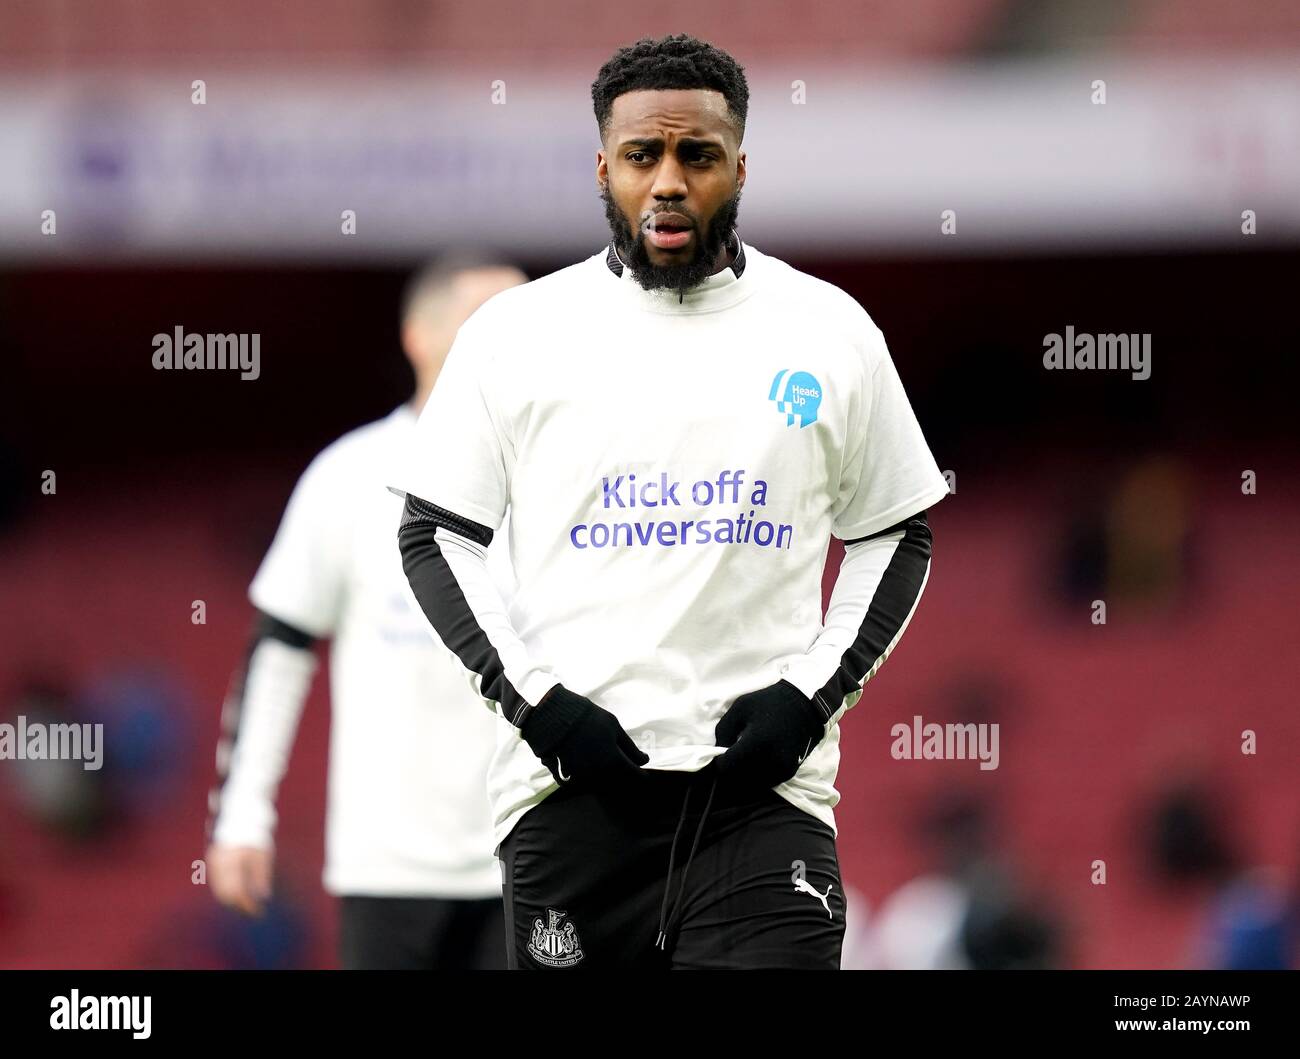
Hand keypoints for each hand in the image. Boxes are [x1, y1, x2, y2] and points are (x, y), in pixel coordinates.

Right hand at [206, 842, 273, 916]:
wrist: (240, 817)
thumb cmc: (255, 836)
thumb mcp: (262, 855)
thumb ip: (261, 876)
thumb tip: (263, 898)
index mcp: (231, 862)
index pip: (236, 892)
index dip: (247, 904)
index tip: (258, 912)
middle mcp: (218, 864)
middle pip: (224, 894)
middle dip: (238, 904)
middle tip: (254, 910)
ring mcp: (212, 863)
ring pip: (219, 889)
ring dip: (232, 899)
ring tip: (248, 904)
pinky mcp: (212, 861)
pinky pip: (217, 882)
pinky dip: (227, 890)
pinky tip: (240, 894)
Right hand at [521, 684, 648, 789]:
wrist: (556, 717)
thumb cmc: (589, 718)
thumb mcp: (614, 727)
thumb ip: (630, 747)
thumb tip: (645, 760)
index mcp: (614, 761)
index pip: (634, 773)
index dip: (641, 772)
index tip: (643, 765)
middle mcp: (599, 774)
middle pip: (618, 780)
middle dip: (624, 772)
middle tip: (625, 761)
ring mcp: (583, 776)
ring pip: (601, 783)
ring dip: (607, 775)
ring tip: (605, 760)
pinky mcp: (568, 776)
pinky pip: (583, 781)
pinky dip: (588, 776)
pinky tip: (589, 763)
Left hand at [705, 679, 827, 793]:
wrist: (804, 704)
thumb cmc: (768, 702)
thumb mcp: (739, 708)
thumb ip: (723, 732)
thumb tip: (718, 752)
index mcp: (755, 743)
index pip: (726, 768)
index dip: (719, 763)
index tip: (720, 754)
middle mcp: (769, 761)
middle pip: (737, 779)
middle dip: (730, 771)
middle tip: (731, 757)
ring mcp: (781, 769)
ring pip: (752, 785)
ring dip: (743, 776)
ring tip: (744, 760)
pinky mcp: (789, 772)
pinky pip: (766, 783)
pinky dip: (758, 777)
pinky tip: (758, 762)